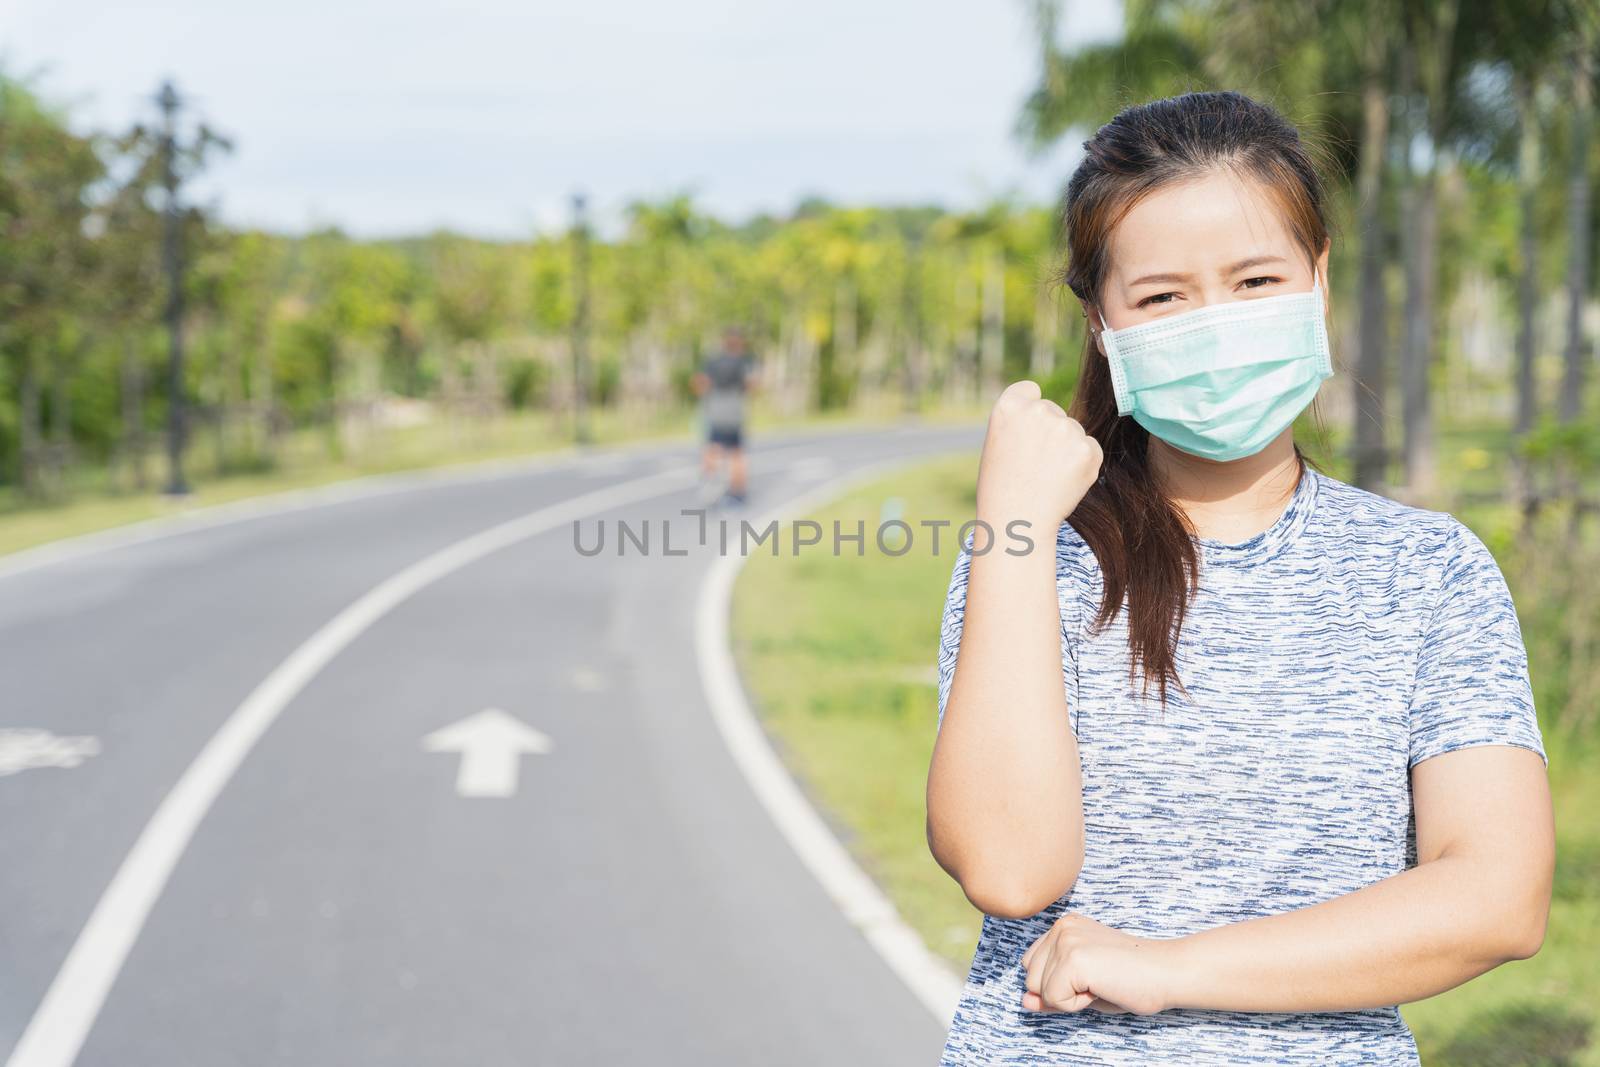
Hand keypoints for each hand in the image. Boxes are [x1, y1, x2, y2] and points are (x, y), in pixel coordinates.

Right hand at [976, 380, 1101, 531]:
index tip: (1025, 432)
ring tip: (1046, 477)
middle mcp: (1038, 411)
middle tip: (1033, 465)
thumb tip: (1054, 416)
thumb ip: (1022, 422)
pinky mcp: (1087, 449)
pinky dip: (1083, 465)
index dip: (1029, 411)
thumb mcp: (998, 442)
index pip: (1030, 391)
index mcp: (1009, 406)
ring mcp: (1066, 428)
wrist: (1017, 520)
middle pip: (1054, 411)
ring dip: (1067, 449)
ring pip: (1074, 431)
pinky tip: (1063, 482)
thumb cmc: (1002, 486)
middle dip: (1050, 432)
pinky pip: (1090, 449)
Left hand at [1020, 912, 1174, 1015]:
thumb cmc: (1131, 981)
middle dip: (1060, 992)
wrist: (1167, 973)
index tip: (1093, 978)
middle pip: (1030, 978)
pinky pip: (1054, 999)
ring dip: (1068, 999)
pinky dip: (1076, 1005)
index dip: (1058, 984)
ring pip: (1038, 990)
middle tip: (1098, 982)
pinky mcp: (1073, 958)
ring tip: (1100, 984)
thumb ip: (1050, 992)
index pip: (1031, 967)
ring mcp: (1066, 940)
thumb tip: (1024, 1001)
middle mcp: (1061, 927)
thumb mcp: (1083, 986)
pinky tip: (1101, 989)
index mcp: (1063, 926)